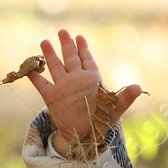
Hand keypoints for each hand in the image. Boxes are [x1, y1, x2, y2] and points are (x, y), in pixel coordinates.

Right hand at [26, 29, 143, 151]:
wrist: (86, 136)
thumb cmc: (102, 120)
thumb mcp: (115, 108)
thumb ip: (125, 97)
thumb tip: (138, 87)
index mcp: (92, 79)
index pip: (87, 59)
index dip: (83, 48)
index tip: (80, 37)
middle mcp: (76, 79)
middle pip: (70, 58)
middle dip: (67, 45)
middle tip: (63, 31)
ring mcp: (63, 87)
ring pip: (55, 67)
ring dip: (50, 55)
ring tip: (44, 42)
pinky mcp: (52, 98)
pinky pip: (42, 84)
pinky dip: (35, 77)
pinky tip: (29, 69)